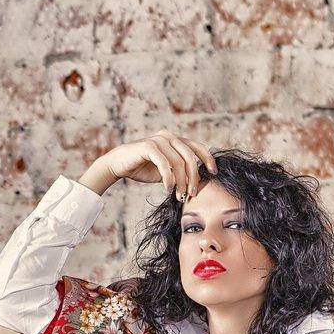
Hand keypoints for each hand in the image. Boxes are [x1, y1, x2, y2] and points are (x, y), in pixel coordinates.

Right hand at [80, 128, 217, 200]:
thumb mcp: (166, 171)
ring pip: (178, 162)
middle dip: (194, 177)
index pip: (197, 147)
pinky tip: (167, 189)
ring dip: (181, 182)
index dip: (208, 159)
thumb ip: (180, 172)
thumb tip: (196, 182)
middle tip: (193, 194)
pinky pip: (164, 164)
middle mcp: (168, 137)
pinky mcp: (148, 146)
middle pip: (190, 156)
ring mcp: (158, 140)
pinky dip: (168, 179)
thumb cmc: (142, 168)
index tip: (214, 173)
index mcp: (175, 140)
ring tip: (179, 196)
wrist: (119, 165)